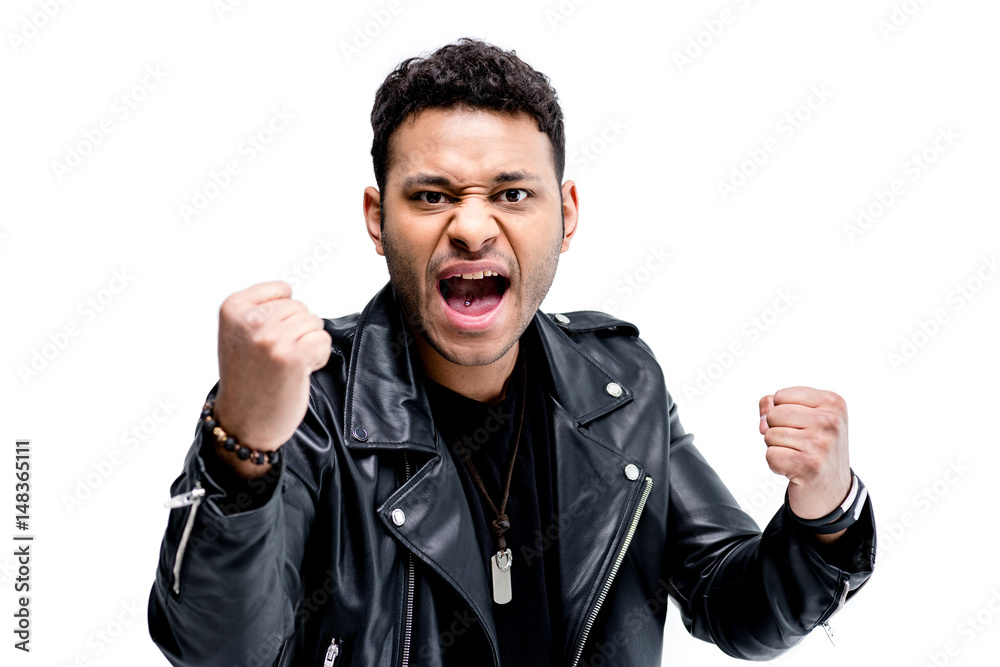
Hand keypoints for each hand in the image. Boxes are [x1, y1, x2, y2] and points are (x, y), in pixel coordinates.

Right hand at [212, 281, 331, 475]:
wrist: (243, 423)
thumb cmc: (247, 379)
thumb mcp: (240, 334)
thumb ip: (261, 309)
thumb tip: (292, 291)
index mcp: (232, 308)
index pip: (282, 290)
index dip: (283, 316)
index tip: (265, 340)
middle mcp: (250, 321)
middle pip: (300, 307)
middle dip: (297, 331)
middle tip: (277, 358)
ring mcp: (271, 338)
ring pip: (314, 323)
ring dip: (308, 345)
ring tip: (287, 366)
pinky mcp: (292, 357)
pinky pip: (323, 341)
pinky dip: (318, 357)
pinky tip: (298, 373)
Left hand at [759, 387, 851, 536]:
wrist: (831, 488)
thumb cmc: (813, 446)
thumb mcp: (803, 416)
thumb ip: (774, 405)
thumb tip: (763, 421)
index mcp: (833, 402)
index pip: (781, 396)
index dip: (780, 412)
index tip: (799, 426)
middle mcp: (831, 421)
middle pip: (774, 414)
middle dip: (776, 429)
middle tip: (796, 443)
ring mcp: (823, 444)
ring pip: (770, 435)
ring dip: (776, 447)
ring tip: (797, 455)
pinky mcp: (811, 466)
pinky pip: (771, 455)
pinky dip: (776, 464)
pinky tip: (793, 468)